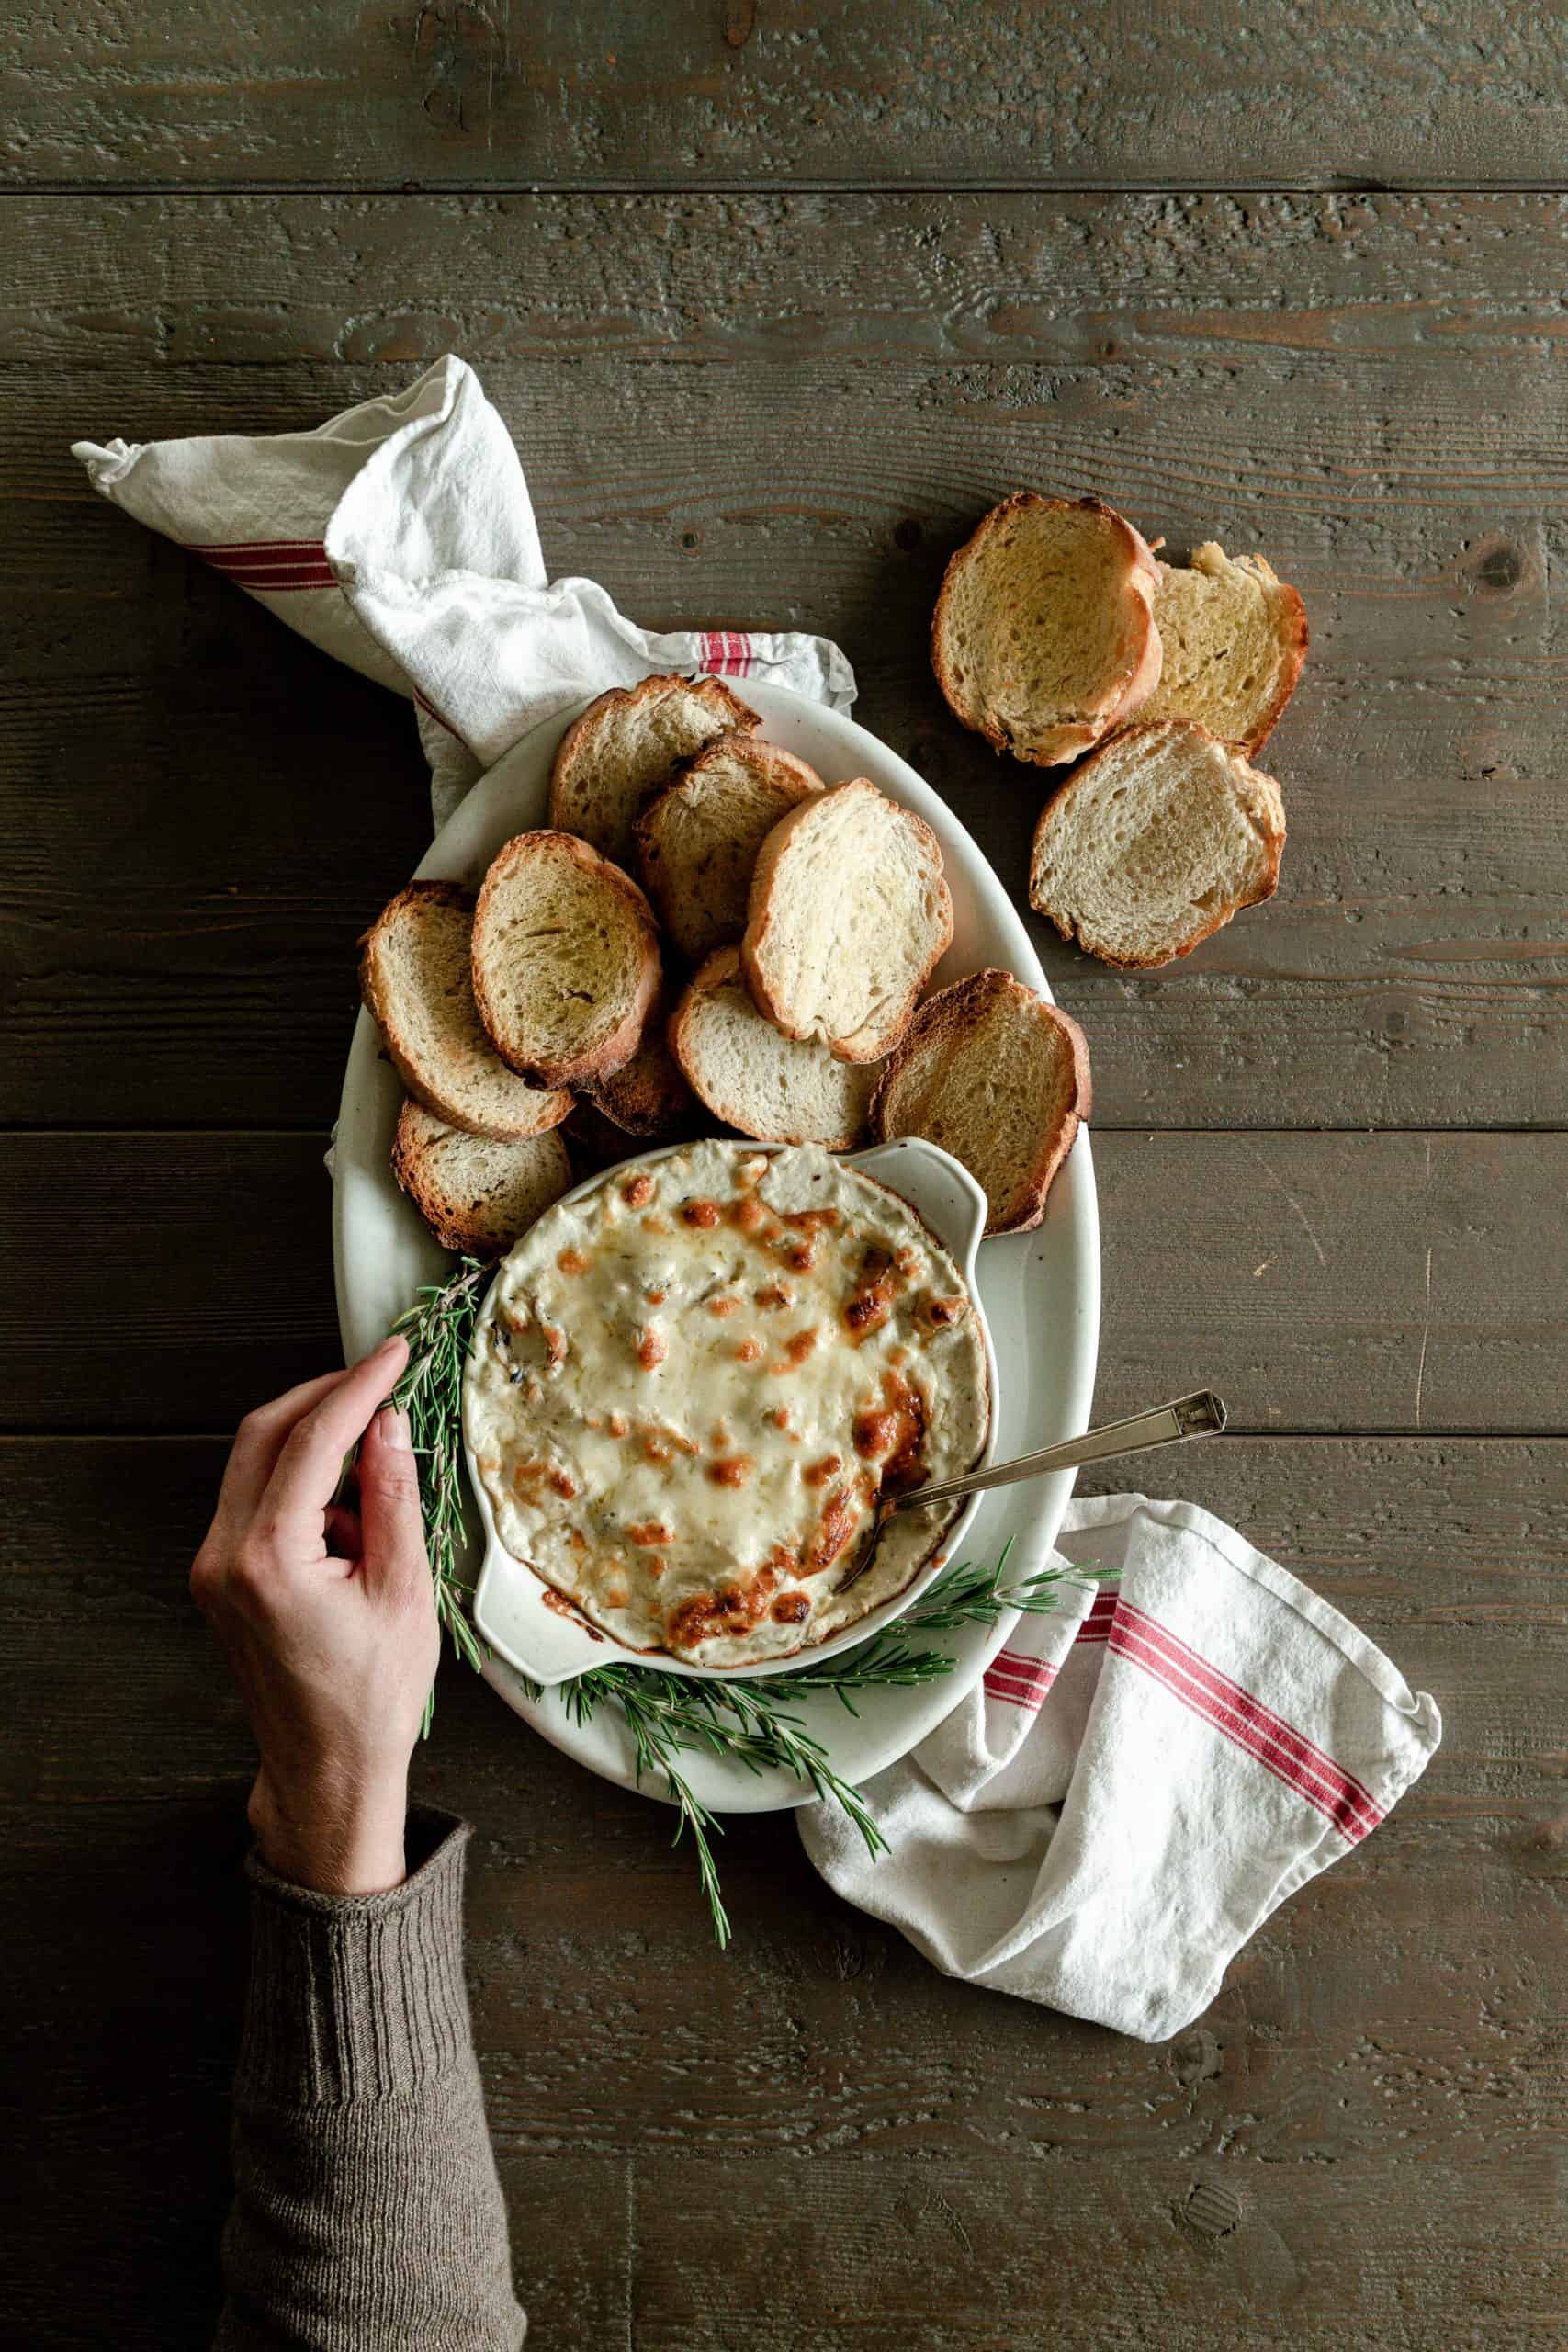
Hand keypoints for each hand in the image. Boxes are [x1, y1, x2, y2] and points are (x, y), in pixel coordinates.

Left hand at [192, 1335, 439, 1895]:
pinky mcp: (221, 1578)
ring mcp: (214, 1568)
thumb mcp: (404, 1589)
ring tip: (381, 1471)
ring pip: (256, 1464)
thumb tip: (389, 1423)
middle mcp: (224, 1557)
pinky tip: (354, 1522)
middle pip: (264, 1435)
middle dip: (325, 1397)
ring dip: (316, 1445)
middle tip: (382, 1377)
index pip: (311, 1439)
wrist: (327, 1769)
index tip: (396, 1354)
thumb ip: (393, 1497)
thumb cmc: (373, 1696)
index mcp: (269, 1559)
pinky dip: (305, 1488)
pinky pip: (258, 1502)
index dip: (359, 1387)